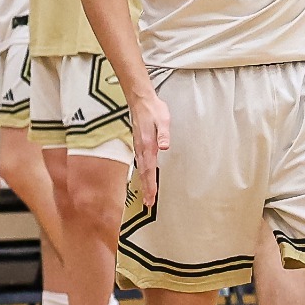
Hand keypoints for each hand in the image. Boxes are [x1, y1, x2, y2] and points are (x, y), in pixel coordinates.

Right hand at [129, 89, 171, 210]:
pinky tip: (143, 178)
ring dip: (144, 183)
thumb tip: (165, 146)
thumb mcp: (163, 120)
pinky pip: (140, 163)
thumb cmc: (153, 110)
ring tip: (146, 196)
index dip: (150, 184)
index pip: (149, 169)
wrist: (141, 101)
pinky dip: (142, 174)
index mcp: (148, 145)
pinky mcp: (139, 145)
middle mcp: (141, 149)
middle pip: (144, 173)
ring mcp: (139, 147)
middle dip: (146, 189)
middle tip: (148, 203)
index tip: (151, 196)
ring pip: (141, 169)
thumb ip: (164, 134)